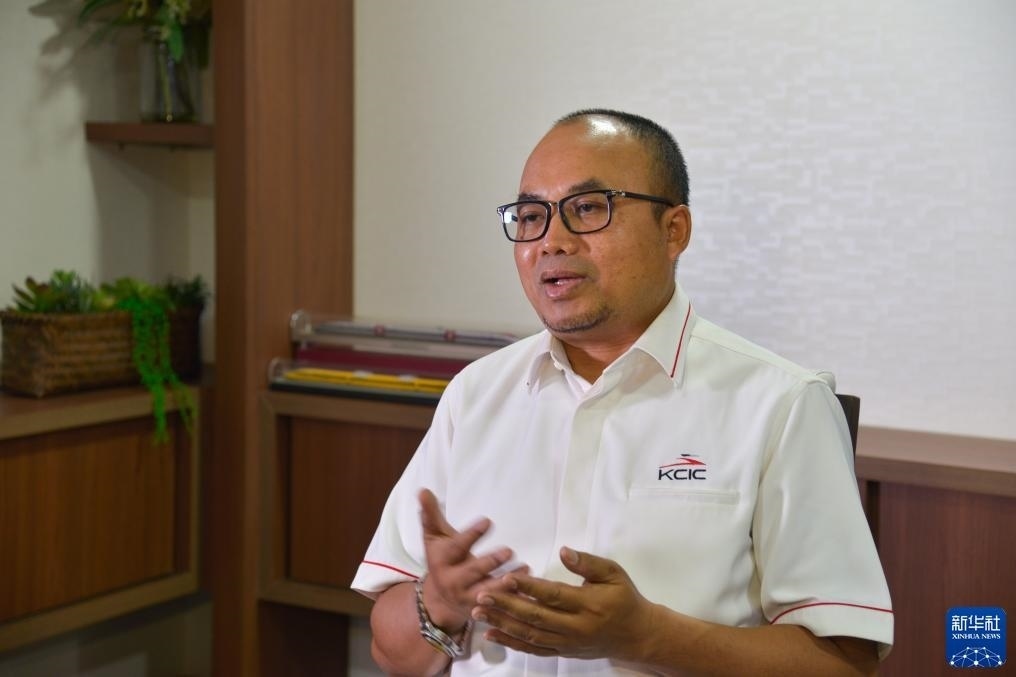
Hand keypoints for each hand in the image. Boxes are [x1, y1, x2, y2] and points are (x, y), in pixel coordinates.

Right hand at [418, 488, 522, 630]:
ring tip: (525, 569)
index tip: (487, 521)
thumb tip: (423, 490)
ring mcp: (469, 598)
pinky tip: (530, 589)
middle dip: (491, 562)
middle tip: (509, 550)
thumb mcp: (435, 537)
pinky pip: (501, 605)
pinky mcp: (483, 610)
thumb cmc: (442, 559)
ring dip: (507, 582)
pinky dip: (515, 598)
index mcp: (442, 561)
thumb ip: (431, 515)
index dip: (472, 535)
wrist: (440, 600)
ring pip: (489, 592)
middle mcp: (454, 581)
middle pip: (473, 572)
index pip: (457, 547)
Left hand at [471, 546, 657, 660]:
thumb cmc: (624, 598)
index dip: (529, 588)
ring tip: (479, 613)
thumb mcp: (613, 572)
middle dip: (506, 606)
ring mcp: (567, 643)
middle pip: (536, 617)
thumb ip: (587, 563)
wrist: (637, 635)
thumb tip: (564, 551)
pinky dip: (512, 643)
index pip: (553, 595)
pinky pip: (533, 649)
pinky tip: (492, 634)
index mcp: (588, 604)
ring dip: (502, 624)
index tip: (506, 578)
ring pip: (530, 635)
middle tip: (482, 595)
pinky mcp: (563, 652)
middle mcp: (575, 627)